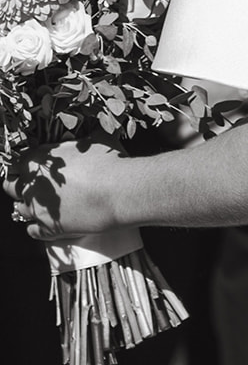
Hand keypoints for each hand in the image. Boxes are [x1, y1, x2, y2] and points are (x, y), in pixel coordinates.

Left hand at [3, 140, 121, 243]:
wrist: (120, 191)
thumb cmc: (108, 162)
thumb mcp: (95, 139)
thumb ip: (81, 139)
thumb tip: (87, 134)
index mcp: (37, 160)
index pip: (14, 163)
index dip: (21, 164)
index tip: (29, 166)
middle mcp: (32, 185)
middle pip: (10, 186)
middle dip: (19, 184)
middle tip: (34, 184)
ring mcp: (39, 209)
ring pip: (20, 209)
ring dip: (28, 205)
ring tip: (43, 202)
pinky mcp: (49, 229)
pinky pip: (32, 231)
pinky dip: (36, 227)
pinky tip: (46, 222)